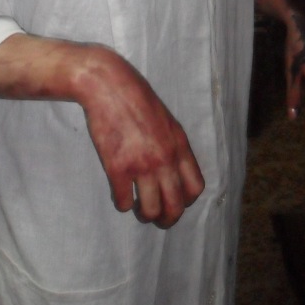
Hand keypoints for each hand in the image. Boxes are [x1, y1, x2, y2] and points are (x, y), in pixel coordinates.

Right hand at [79, 46, 204, 228]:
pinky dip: (123, 203)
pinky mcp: (117, 168)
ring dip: (144, 214)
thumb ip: (173, 146)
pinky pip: (123, 202)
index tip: (174, 200)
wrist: (110, 85)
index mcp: (179, 145)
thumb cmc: (137, 99)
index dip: (185, 201)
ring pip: (151, 210)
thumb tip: (174, 171)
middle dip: (167, 219)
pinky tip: (120, 195)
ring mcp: (141, 165)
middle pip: (175, 206)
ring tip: (138, 208)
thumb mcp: (166, 121)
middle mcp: (164, 159)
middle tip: (157, 218)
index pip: (195, 188)